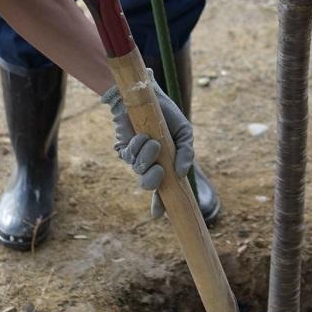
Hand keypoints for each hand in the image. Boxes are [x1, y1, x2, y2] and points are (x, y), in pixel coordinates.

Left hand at [102, 76, 193, 218]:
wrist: (148, 96)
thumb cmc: (167, 115)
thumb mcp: (184, 133)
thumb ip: (187, 153)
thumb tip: (181, 174)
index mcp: (167, 165)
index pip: (163, 189)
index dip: (161, 204)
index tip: (159, 215)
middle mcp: (150, 165)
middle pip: (149, 185)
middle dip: (153, 180)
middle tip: (159, 168)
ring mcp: (137, 158)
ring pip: (139, 169)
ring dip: (147, 155)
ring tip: (152, 140)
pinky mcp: (124, 149)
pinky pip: (129, 156)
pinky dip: (137, 145)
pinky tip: (141, 135)